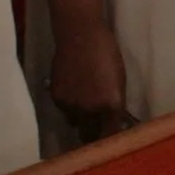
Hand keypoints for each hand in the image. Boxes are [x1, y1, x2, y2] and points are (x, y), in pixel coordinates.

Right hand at [49, 22, 134, 142]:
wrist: (79, 34)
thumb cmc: (106, 52)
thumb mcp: (119, 79)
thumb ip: (114, 103)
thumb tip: (113, 121)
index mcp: (111, 104)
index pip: (110, 136)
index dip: (110, 139)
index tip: (110, 139)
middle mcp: (91, 110)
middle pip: (89, 136)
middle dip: (93, 134)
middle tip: (95, 128)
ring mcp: (71, 105)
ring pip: (74, 123)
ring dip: (79, 118)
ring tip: (83, 103)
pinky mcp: (56, 98)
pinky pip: (63, 110)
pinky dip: (68, 105)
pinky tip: (72, 89)